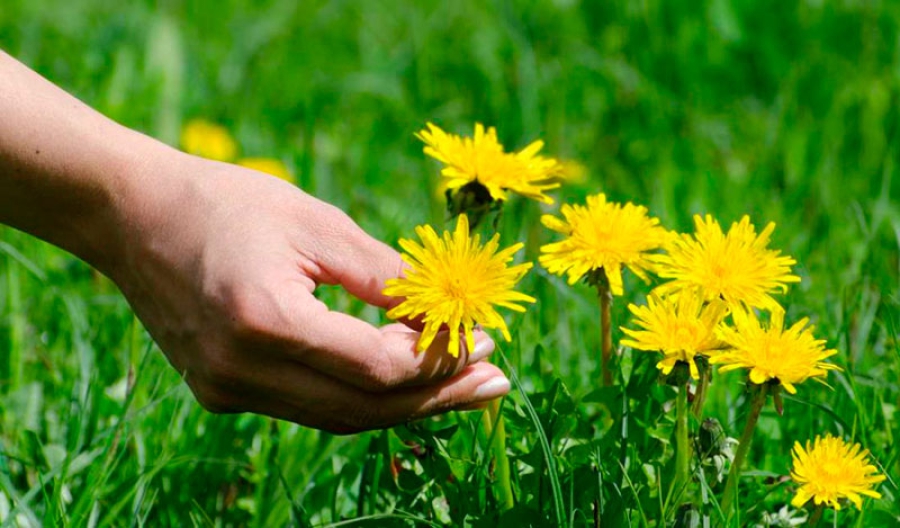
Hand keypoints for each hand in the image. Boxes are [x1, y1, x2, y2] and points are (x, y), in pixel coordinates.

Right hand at [106, 150, 509, 432]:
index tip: (481, 337)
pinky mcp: (222, 392)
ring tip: (463, 387)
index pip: (377, 367)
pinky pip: (309, 407)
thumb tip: (444, 314)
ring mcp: (226, 390)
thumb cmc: (226, 201)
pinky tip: (401, 380)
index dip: (438, 358)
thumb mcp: (316, 223)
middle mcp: (242, 370)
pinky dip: (360, 396)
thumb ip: (383, 275)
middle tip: (496, 383)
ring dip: (405, 405)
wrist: (131, 216)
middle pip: (364, 408)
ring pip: (339, 417)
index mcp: (266, 319)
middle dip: (438, 397)